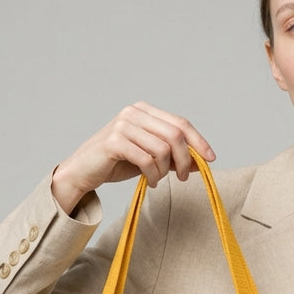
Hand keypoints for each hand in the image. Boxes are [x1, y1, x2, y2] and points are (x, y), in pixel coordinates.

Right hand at [50, 102, 214, 212]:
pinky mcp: (114, 141)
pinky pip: (146, 160)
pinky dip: (153, 175)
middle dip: (185, 159)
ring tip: (158, 179)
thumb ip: (173, 156)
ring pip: (162, 149)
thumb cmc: (116, 163)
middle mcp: (134, 112)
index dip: (198, 141)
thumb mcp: (150, 158)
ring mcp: (123, 125)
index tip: (211, 159)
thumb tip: (202, 162)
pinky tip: (149, 182)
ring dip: (165, 170)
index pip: (180, 122)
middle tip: (184, 177)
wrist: (82, 171)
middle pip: (175, 134)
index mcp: (144, 111)